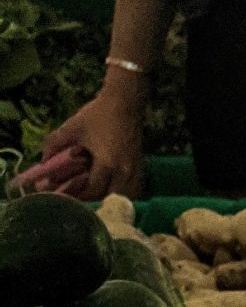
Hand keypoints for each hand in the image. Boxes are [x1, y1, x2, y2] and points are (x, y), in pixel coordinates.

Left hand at [28, 82, 144, 200]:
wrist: (124, 103)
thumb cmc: (98, 114)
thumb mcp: (73, 127)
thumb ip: (55, 143)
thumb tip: (42, 160)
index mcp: (107, 163)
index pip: (94, 190)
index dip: (81, 196)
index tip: (70, 198)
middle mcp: (123, 172)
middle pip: (112, 199)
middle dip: (98, 203)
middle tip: (85, 204)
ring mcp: (135, 171)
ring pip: (127, 198)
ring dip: (114, 201)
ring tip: (102, 202)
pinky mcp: (141, 168)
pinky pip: (136, 191)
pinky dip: (126, 196)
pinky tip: (117, 193)